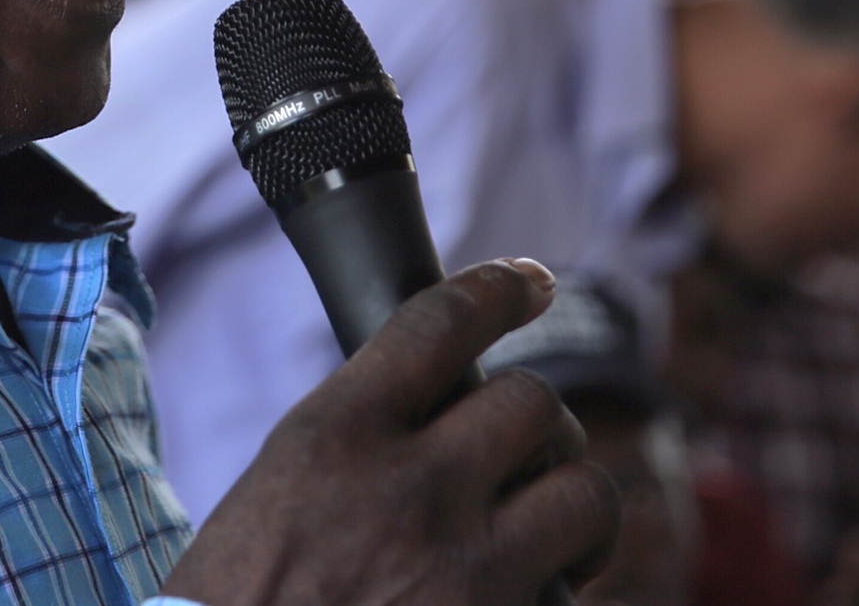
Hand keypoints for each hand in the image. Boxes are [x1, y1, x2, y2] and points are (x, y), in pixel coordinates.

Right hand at [162, 260, 620, 605]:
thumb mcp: (273, 493)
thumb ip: (355, 444)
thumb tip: (435, 416)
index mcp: (335, 436)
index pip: (441, 321)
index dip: (500, 290)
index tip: (529, 284)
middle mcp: (410, 488)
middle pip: (532, 400)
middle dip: (536, 422)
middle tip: (522, 450)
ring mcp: (468, 568)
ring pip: (585, 490)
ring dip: (574, 504)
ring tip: (553, 529)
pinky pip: (574, 592)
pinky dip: (558, 593)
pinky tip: (524, 599)